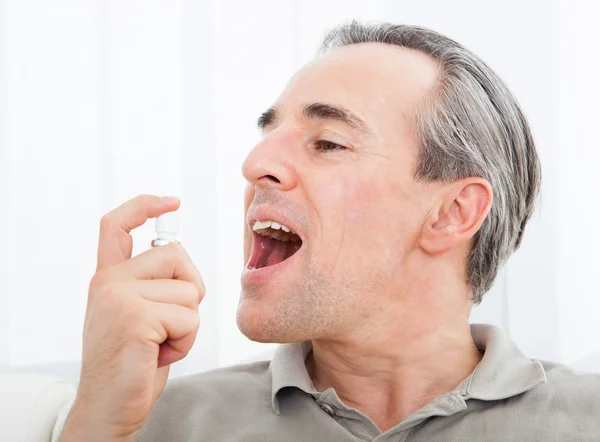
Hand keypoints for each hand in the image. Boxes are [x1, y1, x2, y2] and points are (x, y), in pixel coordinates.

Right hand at [59, 195, 203, 441]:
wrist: (108, 408)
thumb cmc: (132, 363)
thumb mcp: (138, 313)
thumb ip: (150, 282)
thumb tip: (176, 251)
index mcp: (108, 278)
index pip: (116, 225)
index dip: (144, 205)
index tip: (172, 201)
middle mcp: (108, 281)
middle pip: (177, 254)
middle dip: (189, 290)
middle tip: (168, 325)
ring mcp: (118, 297)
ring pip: (189, 290)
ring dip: (187, 323)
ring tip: (159, 343)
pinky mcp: (134, 317)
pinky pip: (189, 317)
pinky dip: (185, 341)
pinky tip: (158, 354)